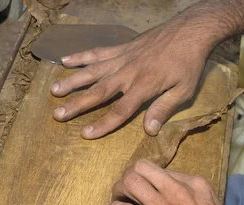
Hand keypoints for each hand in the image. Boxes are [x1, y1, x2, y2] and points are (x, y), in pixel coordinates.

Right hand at [50, 16, 218, 138]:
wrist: (189, 30)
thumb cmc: (189, 63)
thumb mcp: (184, 90)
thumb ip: (164, 109)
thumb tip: (149, 131)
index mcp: (144, 86)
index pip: (119, 110)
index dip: (102, 124)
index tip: (85, 134)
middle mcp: (128, 72)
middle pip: (98, 92)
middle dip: (77, 105)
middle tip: (57, 114)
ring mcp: (123, 58)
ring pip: (93, 71)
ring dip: (72, 80)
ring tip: (54, 90)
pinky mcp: (122, 47)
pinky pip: (98, 52)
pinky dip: (82, 56)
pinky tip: (65, 60)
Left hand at [105, 159, 243, 204]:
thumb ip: (194, 198)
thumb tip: (176, 198)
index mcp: (196, 185)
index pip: (162, 170)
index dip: (149, 179)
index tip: (145, 189)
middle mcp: (178, 191)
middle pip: (142, 168)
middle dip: (129, 176)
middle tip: (125, 190)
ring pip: (130, 183)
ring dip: (118, 190)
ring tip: (117, 200)